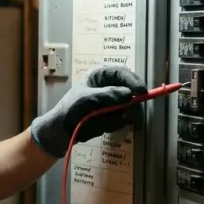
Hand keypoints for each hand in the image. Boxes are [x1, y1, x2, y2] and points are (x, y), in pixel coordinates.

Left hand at [31, 65, 146, 157]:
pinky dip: (116, 123)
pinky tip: (104, 125)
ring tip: (107, 120)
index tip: (141, 91)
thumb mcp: (87, 99)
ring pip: (129, 106)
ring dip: (123, 114)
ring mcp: (112, 102)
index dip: (133, 80)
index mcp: (99, 76)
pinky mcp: (113, 115)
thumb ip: (108, 95)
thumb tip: (129, 93)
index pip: (121, 72)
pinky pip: (123, 119)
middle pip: (130, 89)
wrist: (62, 130)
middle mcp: (108, 87)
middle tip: (130, 110)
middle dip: (131, 100)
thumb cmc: (70, 108)